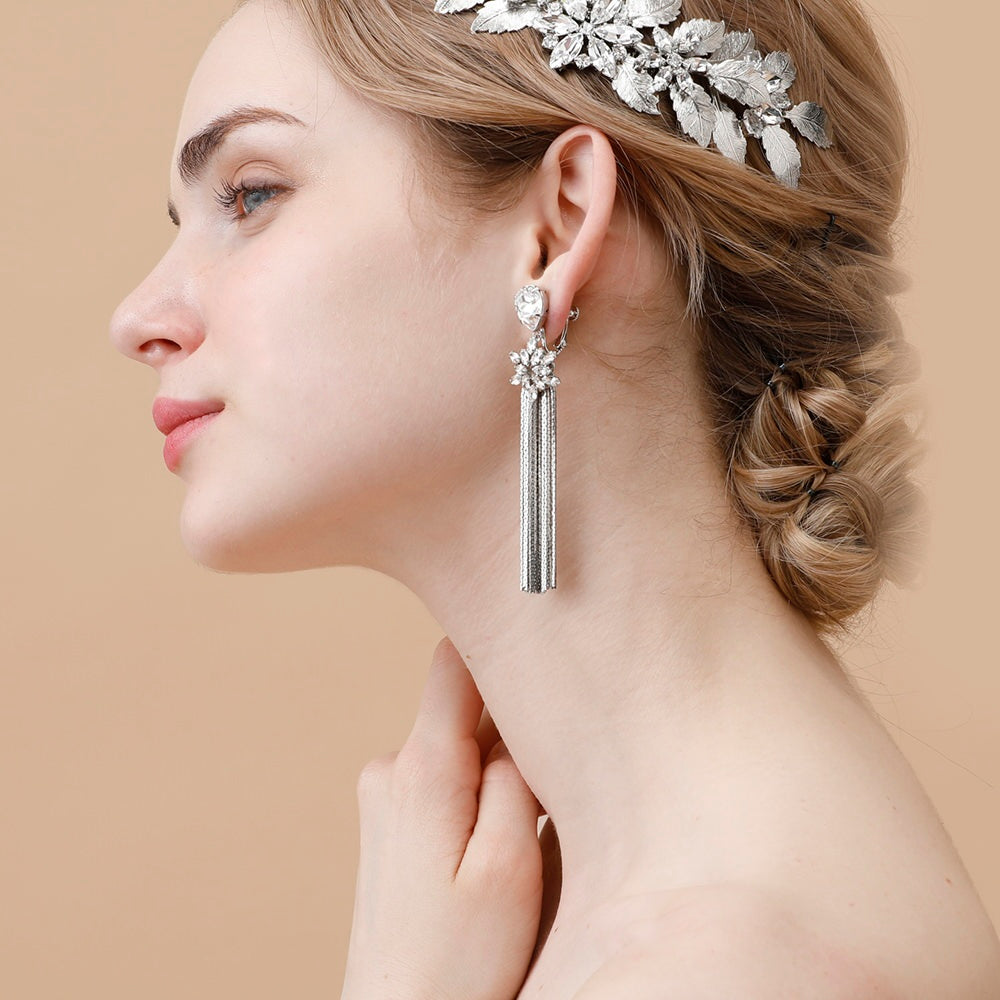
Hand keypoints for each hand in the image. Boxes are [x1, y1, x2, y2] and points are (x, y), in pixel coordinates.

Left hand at [341, 636, 543, 999]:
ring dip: (498, 767)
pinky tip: (497, 842)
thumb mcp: (509, 869)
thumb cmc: (458, 964)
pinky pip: (445, 777)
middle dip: (513, 725)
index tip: (541, 641)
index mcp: (421, 770)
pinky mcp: (389, 821)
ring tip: (529, 822)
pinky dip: (478, 791)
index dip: (498, 644)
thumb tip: (516, 718)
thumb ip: (516, 779)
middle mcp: (391, 770)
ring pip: (461, 746)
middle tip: (558, 762)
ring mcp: (384, 795)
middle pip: (465, 708)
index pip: (453, 663)